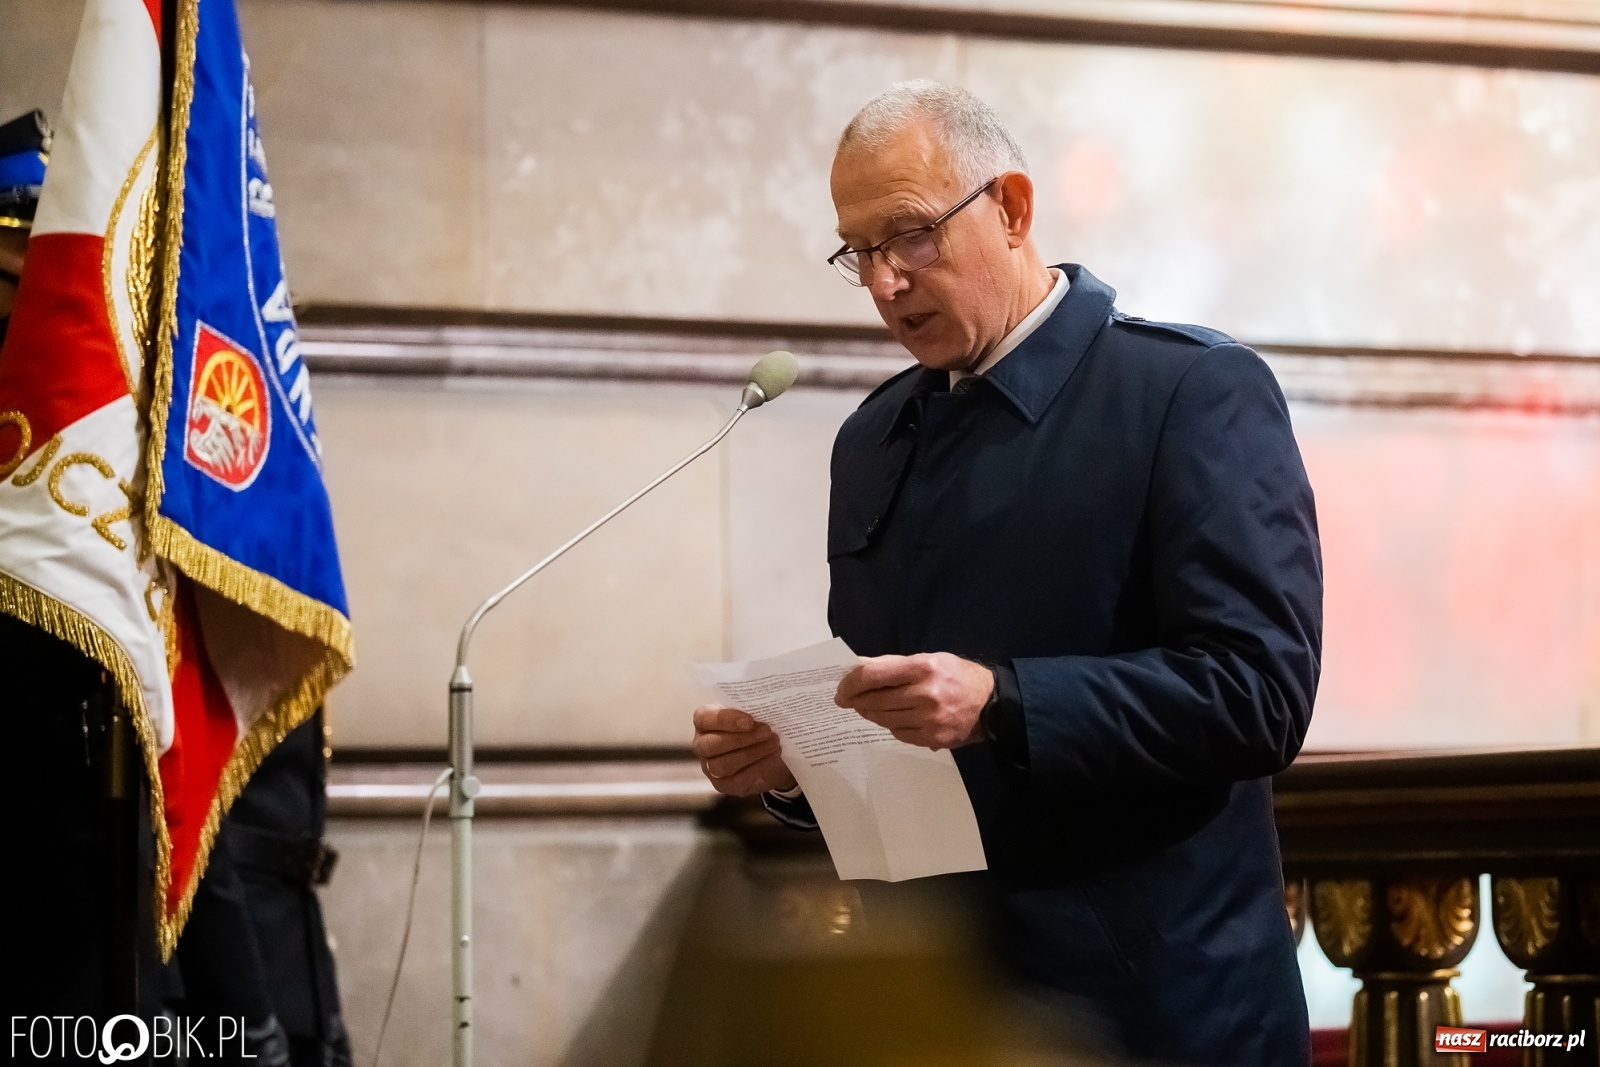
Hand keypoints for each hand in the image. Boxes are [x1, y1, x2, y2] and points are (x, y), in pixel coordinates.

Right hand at [691, 705, 796, 795]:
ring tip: (774, 744)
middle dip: (741, 739)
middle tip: (767, 731)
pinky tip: (773, 757)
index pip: (704, 718)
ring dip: (751, 754)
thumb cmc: (757, 726)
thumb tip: (766, 706)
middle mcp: (702, 745)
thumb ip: (753, 708)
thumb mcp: (753, 714)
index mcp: (705, 721)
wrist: (771, 753)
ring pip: (722, 764)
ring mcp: (710, 767)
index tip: (749, 721)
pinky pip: (737, 780)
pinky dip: (758, 767)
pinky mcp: (722, 784)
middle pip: (710, 745)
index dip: (725, 720)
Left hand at [834, 653, 991, 750]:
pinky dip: (891, 725)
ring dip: (870, 713)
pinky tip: (892, 718)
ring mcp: (928, 720)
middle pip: (875, 700)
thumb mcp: (929, 659)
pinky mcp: (932, 739)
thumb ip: (894, 664)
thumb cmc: (957, 675)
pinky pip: (898, 733)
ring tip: (865, 708)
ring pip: (883, 719)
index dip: (851, 682)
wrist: (992, 703)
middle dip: (855, 700)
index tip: (841, 688)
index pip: (873, 675)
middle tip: (846, 700)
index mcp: (923, 668)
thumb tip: (859, 667)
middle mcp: (925, 694)